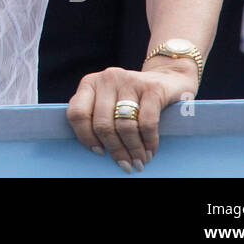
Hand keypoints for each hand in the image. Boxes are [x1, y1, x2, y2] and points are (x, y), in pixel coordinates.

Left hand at [66, 60, 198, 171]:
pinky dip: (149, 141)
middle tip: (125, 165)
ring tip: (139, 162)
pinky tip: (150, 151)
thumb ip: (98, 117)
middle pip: (102, 123)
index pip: (77, 113)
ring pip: (124, 125)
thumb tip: (98, 152)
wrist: (166, 78)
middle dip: (115, 149)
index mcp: (89, 84)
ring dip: (133, 149)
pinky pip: (147, 122)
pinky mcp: (152, 88)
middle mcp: (107, 79)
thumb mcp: (109, 101)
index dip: (85, 137)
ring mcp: (129, 81)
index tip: (99, 152)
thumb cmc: (131, 98)